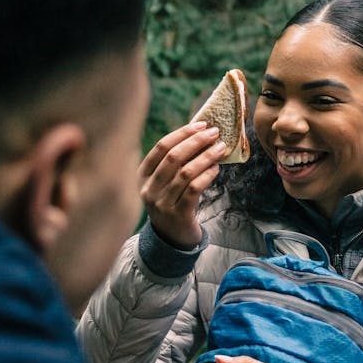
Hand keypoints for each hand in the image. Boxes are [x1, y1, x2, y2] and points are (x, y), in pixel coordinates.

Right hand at [139, 121, 224, 248]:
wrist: (172, 238)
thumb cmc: (172, 202)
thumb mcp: (165, 182)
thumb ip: (175, 162)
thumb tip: (201, 133)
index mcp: (142, 175)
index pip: (161, 147)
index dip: (182, 133)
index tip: (201, 125)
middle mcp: (148, 189)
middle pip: (173, 157)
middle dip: (196, 141)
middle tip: (215, 133)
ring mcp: (162, 203)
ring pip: (185, 173)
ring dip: (206, 157)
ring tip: (221, 149)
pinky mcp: (177, 214)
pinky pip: (194, 189)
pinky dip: (207, 175)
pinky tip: (216, 169)